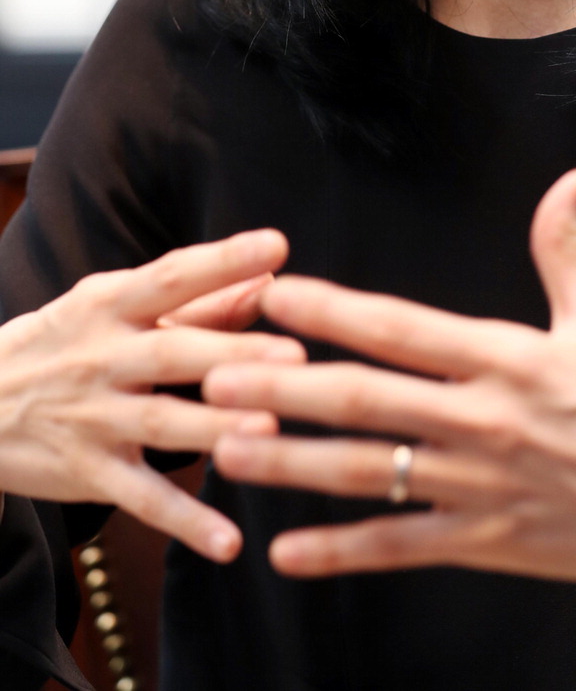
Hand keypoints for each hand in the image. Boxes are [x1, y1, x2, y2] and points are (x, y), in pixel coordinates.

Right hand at [0, 229, 305, 559]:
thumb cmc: (67, 342)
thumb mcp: (113, 306)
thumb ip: (197, 299)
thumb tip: (271, 279)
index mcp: (113, 304)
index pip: (172, 275)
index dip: (223, 260)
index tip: (276, 247)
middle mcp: (103, 357)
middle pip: (173, 353)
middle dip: (233, 354)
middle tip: (296, 356)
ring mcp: (95, 418)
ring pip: (161, 425)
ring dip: (215, 429)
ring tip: (270, 433)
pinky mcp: (88, 472)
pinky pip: (140, 500)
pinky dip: (184, 521)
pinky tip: (229, 541)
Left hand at [207, 172, 575, 587]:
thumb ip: (568, 250)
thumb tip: (573, 179)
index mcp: (509, 357)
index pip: (402, 328)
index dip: (334, 309)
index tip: (276, 292)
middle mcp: (485, 421)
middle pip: (365, 400)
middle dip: (283, 385)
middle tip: (213, 372)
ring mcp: (482, 488)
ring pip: (368, 474)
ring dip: (292, 462)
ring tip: (226, 450)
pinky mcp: (488, 544)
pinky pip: (402, 547)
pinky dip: (342, 552)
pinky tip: (286, 552)